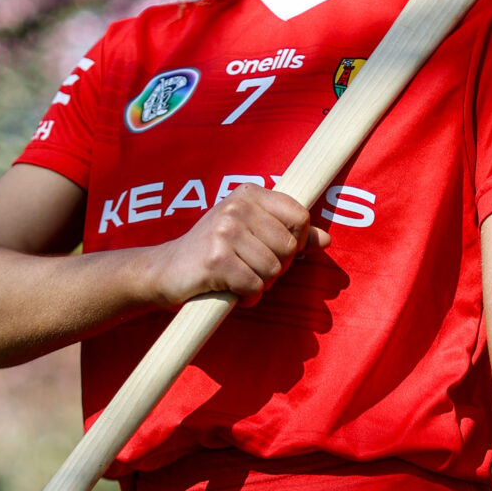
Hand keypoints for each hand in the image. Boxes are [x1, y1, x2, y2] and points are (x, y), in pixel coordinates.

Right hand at [138, 186, 329, 306]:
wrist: (164, 271)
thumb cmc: (212, 252)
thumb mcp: (251, 233)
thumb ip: (289, 233)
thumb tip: (327, 240)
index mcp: (248, 194)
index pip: (300, 216)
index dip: (296, 241)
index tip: (277, 250)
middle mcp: (236, 207)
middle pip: (288, 247)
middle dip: (276, 267)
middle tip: (251, 267)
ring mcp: (224, 232)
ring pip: (273, 270)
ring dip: (260, 284)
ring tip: (238, 278)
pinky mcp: (216, 260)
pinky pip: (254, 286)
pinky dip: (247, 296)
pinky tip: (230, 289)